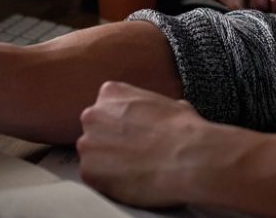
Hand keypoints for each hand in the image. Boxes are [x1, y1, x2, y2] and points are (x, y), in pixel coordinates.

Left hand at [76, 81, 222, 207]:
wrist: (187, 159)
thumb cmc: (183, 131)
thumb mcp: (168, 103)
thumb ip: (150, 107)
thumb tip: (161, 115)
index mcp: (111, 93)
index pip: (106, 108)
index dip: (121, 125)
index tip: (133, 135)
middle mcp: (93, 115)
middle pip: (95, 131)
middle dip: (110, 142)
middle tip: (133, 154)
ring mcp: (88, 144)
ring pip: (93, 156)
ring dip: (108, 163)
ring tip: (134, 170)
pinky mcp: (89, 172)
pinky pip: (95, 178)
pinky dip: (109, 183)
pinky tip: (130, 181)